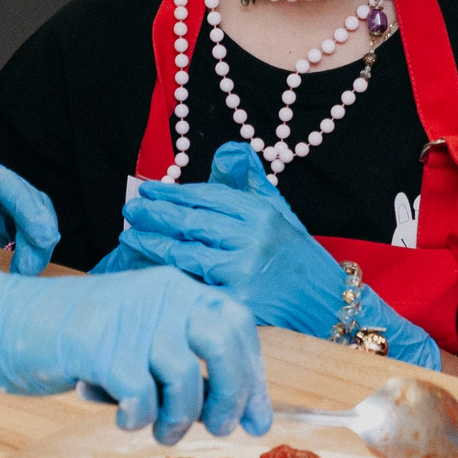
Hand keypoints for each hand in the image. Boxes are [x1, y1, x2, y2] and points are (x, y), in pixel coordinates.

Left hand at [0, 154, 58, 274]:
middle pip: (24, 198)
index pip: (3, 181)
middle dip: (38, 228)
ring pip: (27, 217)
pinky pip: (19, 235)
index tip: (42, 233)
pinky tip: (20, 270)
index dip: (27, 205)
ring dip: (35, 243)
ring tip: (24, 271)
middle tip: (32, 264)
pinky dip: (27, 251)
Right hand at [0, 242, 273, 443]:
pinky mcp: (98, 346)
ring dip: (177, 419)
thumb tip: (253, 419)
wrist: (9, 322)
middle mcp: (160, 294)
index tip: (255, 420)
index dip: (254, 376)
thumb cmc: (82, 341)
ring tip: (158, 430)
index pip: (238, 323)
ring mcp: (129, 319)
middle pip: (224, 343)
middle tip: (216, 428)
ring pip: (185, 380)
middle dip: (230, 395)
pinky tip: (121, 418)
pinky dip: (136, 419)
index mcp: (176, 286)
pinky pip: (140, 398)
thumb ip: (193, 367)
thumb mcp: (143, 339)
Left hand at [119, 142, 440, 368]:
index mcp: (260, 212)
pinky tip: (150, 269)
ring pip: (186, 252)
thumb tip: (229, 150)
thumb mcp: (280, 214)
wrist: (328, 307)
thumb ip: (251, 183)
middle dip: (155, 213)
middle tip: (130, 208)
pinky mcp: (237, 300)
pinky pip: (195, 284)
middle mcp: (252, 237)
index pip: (207, 196)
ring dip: (152, 243)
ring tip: (129, 236)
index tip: (149, 189)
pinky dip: (171, 275)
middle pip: (191, 221)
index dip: (173, 192)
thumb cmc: (298, 260)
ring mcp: (243, 269)